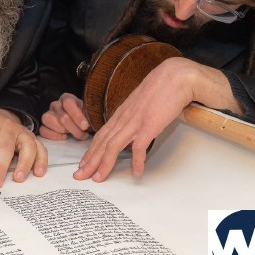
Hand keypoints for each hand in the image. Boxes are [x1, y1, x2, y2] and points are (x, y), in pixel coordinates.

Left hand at [0, 108, 47, 187]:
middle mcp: (9, 126)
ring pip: (28, 146)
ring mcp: (23, 132)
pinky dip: (41, 160)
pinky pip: (41, 148)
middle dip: (2, 166)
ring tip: (18, 179)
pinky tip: (38, 173)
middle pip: (7, 146)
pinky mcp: (33, 138)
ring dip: (24, 163)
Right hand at [40, 92, 89, 140]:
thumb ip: (89, 116)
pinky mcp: (44, 125)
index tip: (85, 126)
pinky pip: (43, 130)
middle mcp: (56, 104)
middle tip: (83, 135)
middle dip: (74, 129)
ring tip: (73, 133)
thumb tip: (86, 125)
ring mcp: (48, 114)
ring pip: (49, 121)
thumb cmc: (84, 117)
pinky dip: (54, 136)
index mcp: (67, 98)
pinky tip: (64, 136)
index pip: (68, 104)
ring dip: (64, 131)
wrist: (80, 122)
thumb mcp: (89, 114)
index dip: (77, 116)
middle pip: (62, 117)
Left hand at [75, 57, 234, 181]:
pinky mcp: (149, 124)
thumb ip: (133, 117)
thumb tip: (132, 133)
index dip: (91, 151)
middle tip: (79, 176)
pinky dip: (136, 161)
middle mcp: (124, 117)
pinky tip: (136, 172)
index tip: (83, 164)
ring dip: (104, 163)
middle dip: (89, 161)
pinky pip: (139, 147)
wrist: (175, 76)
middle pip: (102, 143)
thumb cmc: (160, 89)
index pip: (101, 135)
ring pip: (113, 145)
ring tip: (98, 178)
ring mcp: (135, 121)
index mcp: (121, 113)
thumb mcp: (140, 104)